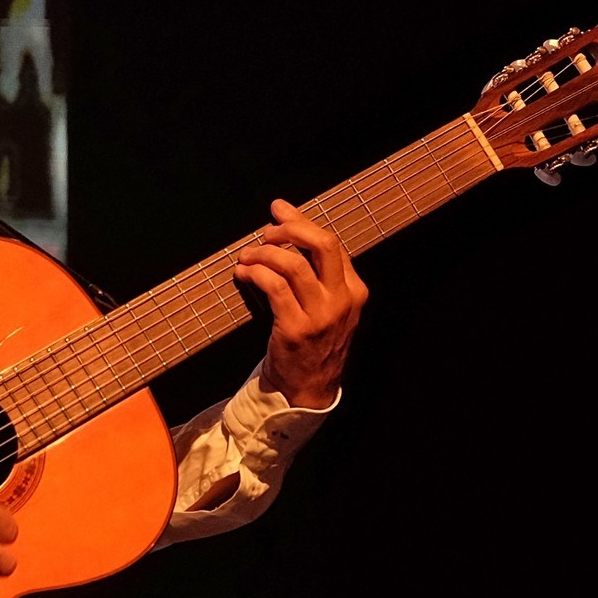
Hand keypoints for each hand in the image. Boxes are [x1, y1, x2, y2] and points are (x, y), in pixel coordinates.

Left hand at [234, 198, 368, 408]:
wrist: (308, 387)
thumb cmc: (312, 340)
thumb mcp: (326, 305)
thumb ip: (315, 272)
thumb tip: (287, 227)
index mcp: (353, 290)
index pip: (331, 243)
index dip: (302, 221)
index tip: (278, 210)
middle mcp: (342, 300)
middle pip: (323, 244)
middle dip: (291, 228)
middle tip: (266, 231)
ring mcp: (320, 315)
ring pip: (294, 264)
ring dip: (264, 253)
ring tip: (247, 256)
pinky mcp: (296, 329)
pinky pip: (275, 288)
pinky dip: (256, 273)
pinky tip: (244, 273)